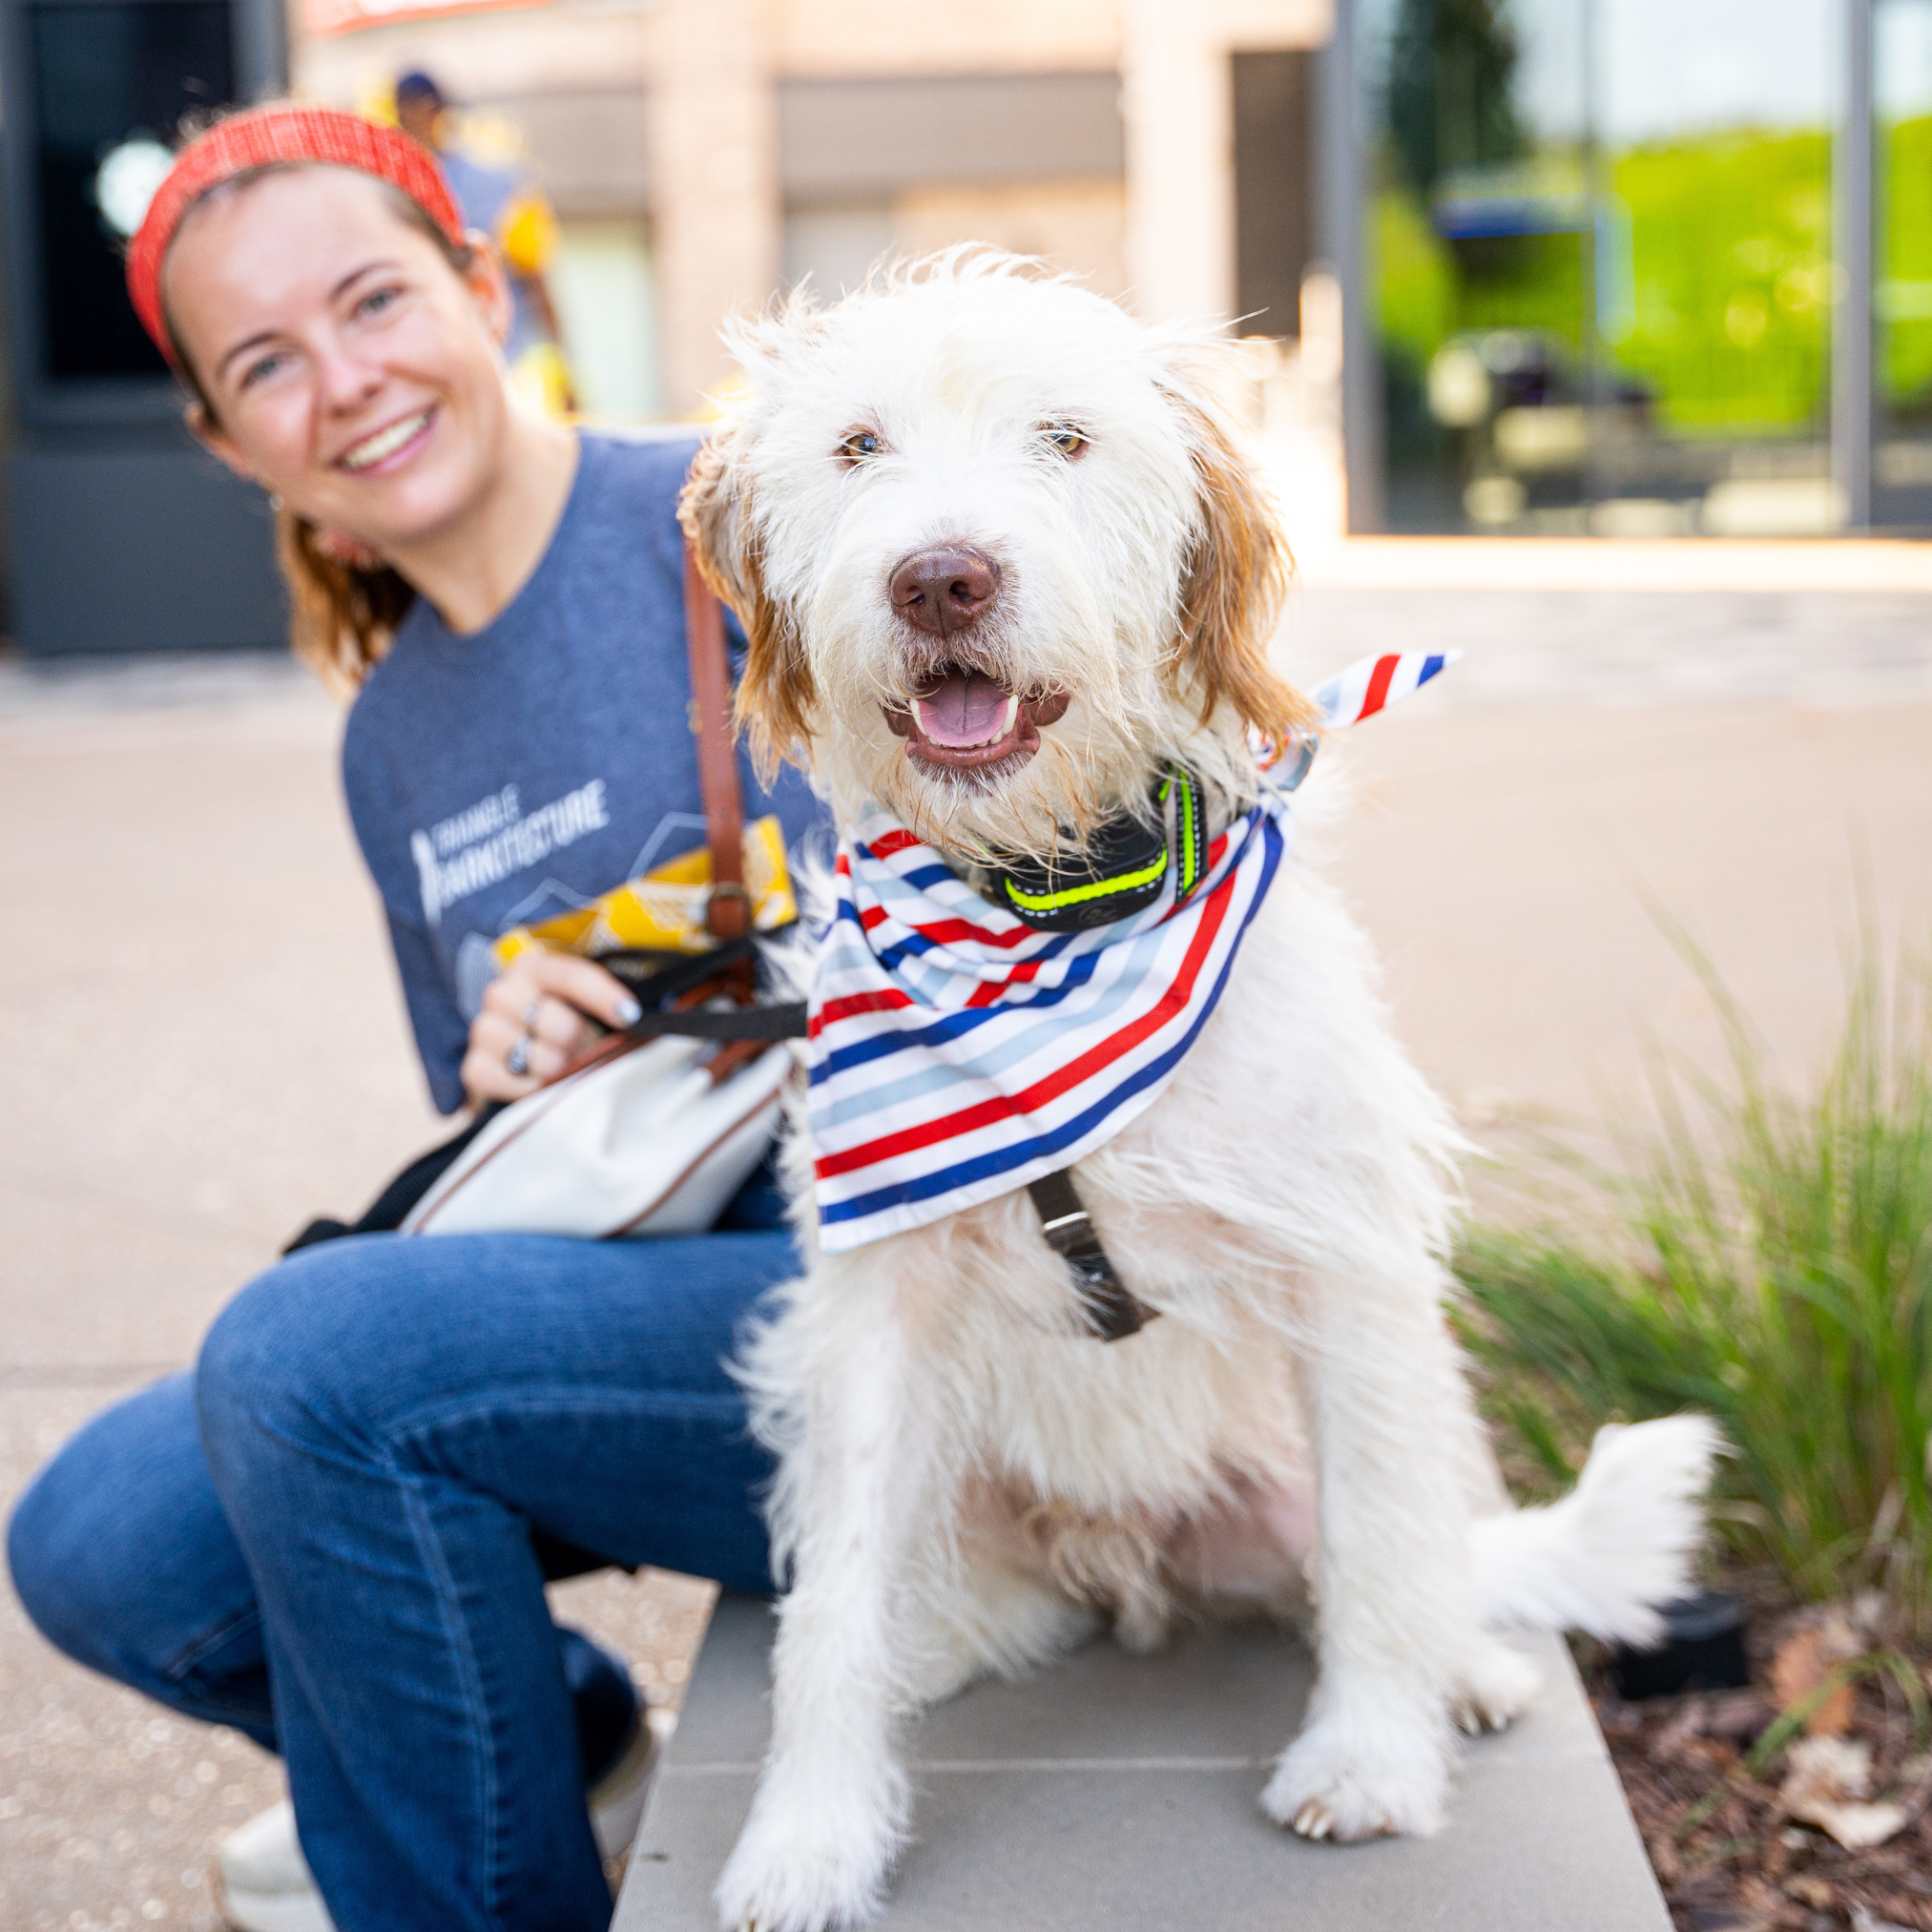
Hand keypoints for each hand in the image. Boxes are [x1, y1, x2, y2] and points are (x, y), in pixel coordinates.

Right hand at [462, 952, 641, 1104]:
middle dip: (585, 1043)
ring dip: (563, 1070)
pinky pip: (519, 1085)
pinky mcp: (474, 1068)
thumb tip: (636, 1016)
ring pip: (544, 1060)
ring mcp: (483, 1030)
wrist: (520, 1054)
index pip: (573, 977)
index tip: (630, 1016)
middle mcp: (501, 993)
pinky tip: (542, 1082)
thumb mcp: (584, 1003)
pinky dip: (537, 1090)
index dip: (604, 996)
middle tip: (588, 1048)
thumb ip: (608, 1003)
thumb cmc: (565, 1023)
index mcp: (533, 968)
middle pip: (562, 1025)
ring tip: (565, 1065)